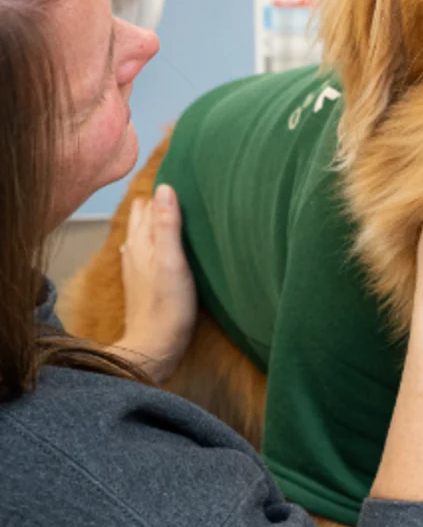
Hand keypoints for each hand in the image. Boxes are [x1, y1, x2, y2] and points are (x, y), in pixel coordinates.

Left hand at [116, 184, 196, 380]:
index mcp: (140, 242)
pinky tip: (163, 248)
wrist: (155, 346)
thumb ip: (168, 225)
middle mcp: (133, 250)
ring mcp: (135, 268)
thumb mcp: (172, 261)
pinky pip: (147, 252)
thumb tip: (164, 188)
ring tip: (177, 215)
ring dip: (157, 223)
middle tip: (184, 195)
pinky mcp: (143, 283)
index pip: (146, 205)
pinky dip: (156, 242)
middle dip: (157, 204)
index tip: (184, 181)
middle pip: (142, 217)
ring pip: (143, 234)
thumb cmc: (168, 305)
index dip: (162, 193)